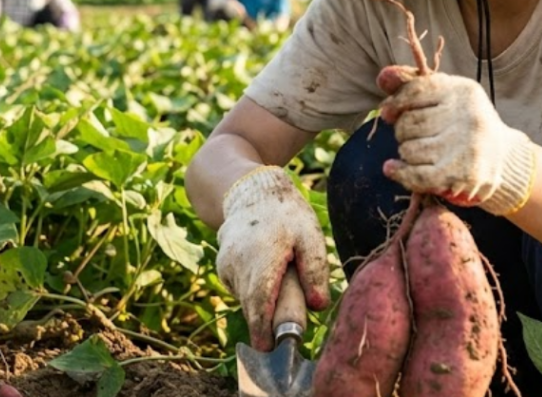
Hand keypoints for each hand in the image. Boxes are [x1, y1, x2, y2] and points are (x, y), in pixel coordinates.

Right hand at [216, 167, 330, 349]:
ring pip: (248, 298)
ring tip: (281, 269)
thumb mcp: (310, 235)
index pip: (259, 304)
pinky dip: (256, 287)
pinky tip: (268, 266)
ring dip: (265, 298)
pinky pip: (242, 288)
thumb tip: (318, 305)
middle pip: (254, 306)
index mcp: (261, 258)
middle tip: (291, 311)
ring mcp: (226, 266)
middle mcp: (237, 265)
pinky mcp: (223, 268)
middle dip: (270, 317)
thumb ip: (315, 270)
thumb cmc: (286, 213)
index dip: (263, 331)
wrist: (252, 191)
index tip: (269, 350)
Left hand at [378, 70, 535, 215]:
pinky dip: (400, 174)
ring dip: (407, 153)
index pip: (416, 89)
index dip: (396, 102)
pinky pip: (417, 175)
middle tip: (415, 136)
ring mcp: (467, 146)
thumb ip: (413, 86)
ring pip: (409, 150)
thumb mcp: (447, 97)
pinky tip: (392, 169)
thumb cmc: (465, 123)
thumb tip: (383, 77)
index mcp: (463, 91)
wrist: (503, 157)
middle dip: (403, 132)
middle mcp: (468, 115)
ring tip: (423, 152)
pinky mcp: (464, 173)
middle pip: (408, 123)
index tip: (388, 113)